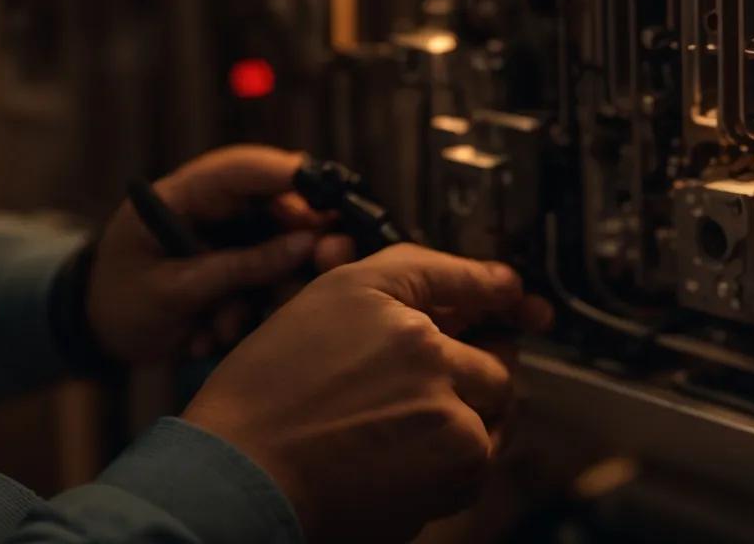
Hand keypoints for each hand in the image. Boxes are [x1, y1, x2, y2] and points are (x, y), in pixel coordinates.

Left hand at [86, 146, 354, 364]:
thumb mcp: (173, 290)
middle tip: (321, 265)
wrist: (97, 335)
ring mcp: (223, 239)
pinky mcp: (233, 268)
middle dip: (299, 240)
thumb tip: (304, 245)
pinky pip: (265, 281)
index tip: (328, 200)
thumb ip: (236, 268)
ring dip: (268, 290)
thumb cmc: (119, 302)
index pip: (240, 170)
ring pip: (278, 248)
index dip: (286, 176)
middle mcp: (209, 210)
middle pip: (274, 205)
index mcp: (180, 196)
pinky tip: (206, 336)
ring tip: (223, 327)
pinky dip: (250, 311)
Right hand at [182, 244, 551, 543]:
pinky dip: (453, 464)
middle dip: (471, 374)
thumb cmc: (260, 401)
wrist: (245, 475)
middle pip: (491, 357)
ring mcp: (448, 408)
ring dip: (464, 419)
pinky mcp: (459, 462)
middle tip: (424, 396)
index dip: (489, 285)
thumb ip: (386, 297)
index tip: (509, 291)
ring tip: (398, 435)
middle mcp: (425, 349)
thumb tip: (457, 300)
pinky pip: (480, 456)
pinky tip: (399, 463)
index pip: (457, 279)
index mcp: (384, 304)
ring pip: (491, 409)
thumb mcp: (310, 312)